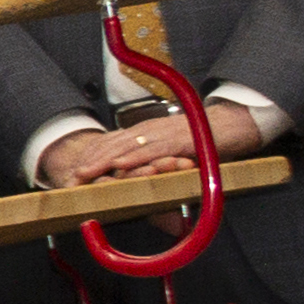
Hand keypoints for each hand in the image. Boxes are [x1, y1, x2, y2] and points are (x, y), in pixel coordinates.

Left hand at [40, 101, 256, 191]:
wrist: (232, 125)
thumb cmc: (201, 140)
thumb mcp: (169, 150)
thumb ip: (151, 161)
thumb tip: (133, 177)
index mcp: (145, 131)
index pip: (110, 142)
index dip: (90, 156)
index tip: (72, 172)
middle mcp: (150, 130)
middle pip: (112, 144)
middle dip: (90, 161)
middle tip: (70, 178)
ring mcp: (164, 133)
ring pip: (128, 147)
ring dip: (104, 161)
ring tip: (85, 173)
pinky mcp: (180, 141)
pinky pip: (154, 151)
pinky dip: (135, 159)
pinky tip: (120, 166)